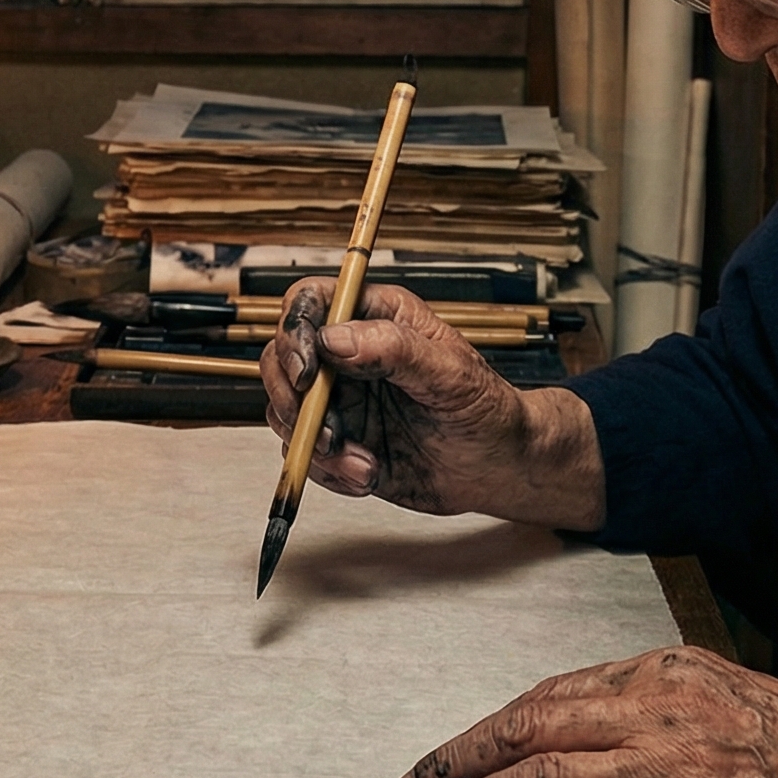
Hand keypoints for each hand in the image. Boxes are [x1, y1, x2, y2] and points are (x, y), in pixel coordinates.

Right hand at [257, 280, 604, 528]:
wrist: (497, 468)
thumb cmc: (487, 410)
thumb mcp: (451, 374)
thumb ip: (394, 350)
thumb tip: (334, 338)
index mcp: (376, 318)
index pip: (310, 303)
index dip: (295, 332)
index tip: (307, 373)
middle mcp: (348, 353)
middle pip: (280, 357)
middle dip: (294, 401)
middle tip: (329, 434)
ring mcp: (338, 398)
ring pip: (285, 411)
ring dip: (315, 446)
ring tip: (364, 465)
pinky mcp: (337, 439)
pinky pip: (303, 453)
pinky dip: (326, 472)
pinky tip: (368, 475)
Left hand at [384, 645, 777, 777]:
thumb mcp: (734, 703)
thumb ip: (660, 710)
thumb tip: (580, 738)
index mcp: (669, 673)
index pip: (547, 696)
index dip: (483, 732)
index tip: (442, 759)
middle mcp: (662, 712)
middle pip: (525, 733)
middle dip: (453, 767)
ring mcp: (674, 774)